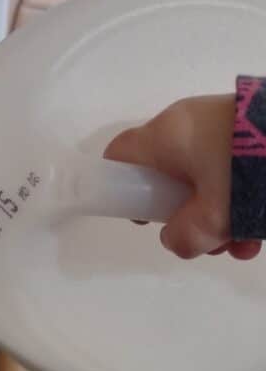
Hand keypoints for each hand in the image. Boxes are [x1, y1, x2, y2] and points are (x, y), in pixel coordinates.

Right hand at [104, 94, 260, 260]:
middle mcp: (188, 125)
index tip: (146, 215)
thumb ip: (183, 238)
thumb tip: (177, 239)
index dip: (122, 189)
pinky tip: (259, 234)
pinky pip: (232, 170)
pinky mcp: (251, 133)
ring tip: (241, 246)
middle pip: (168, 177)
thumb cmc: (246, 174)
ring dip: (218, 219)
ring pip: (204, 179)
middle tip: (205, 240)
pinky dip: (241, 203)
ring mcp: (222, 126)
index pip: (119, 155)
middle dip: (186, 216)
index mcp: (166, 136)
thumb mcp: (212, 219)